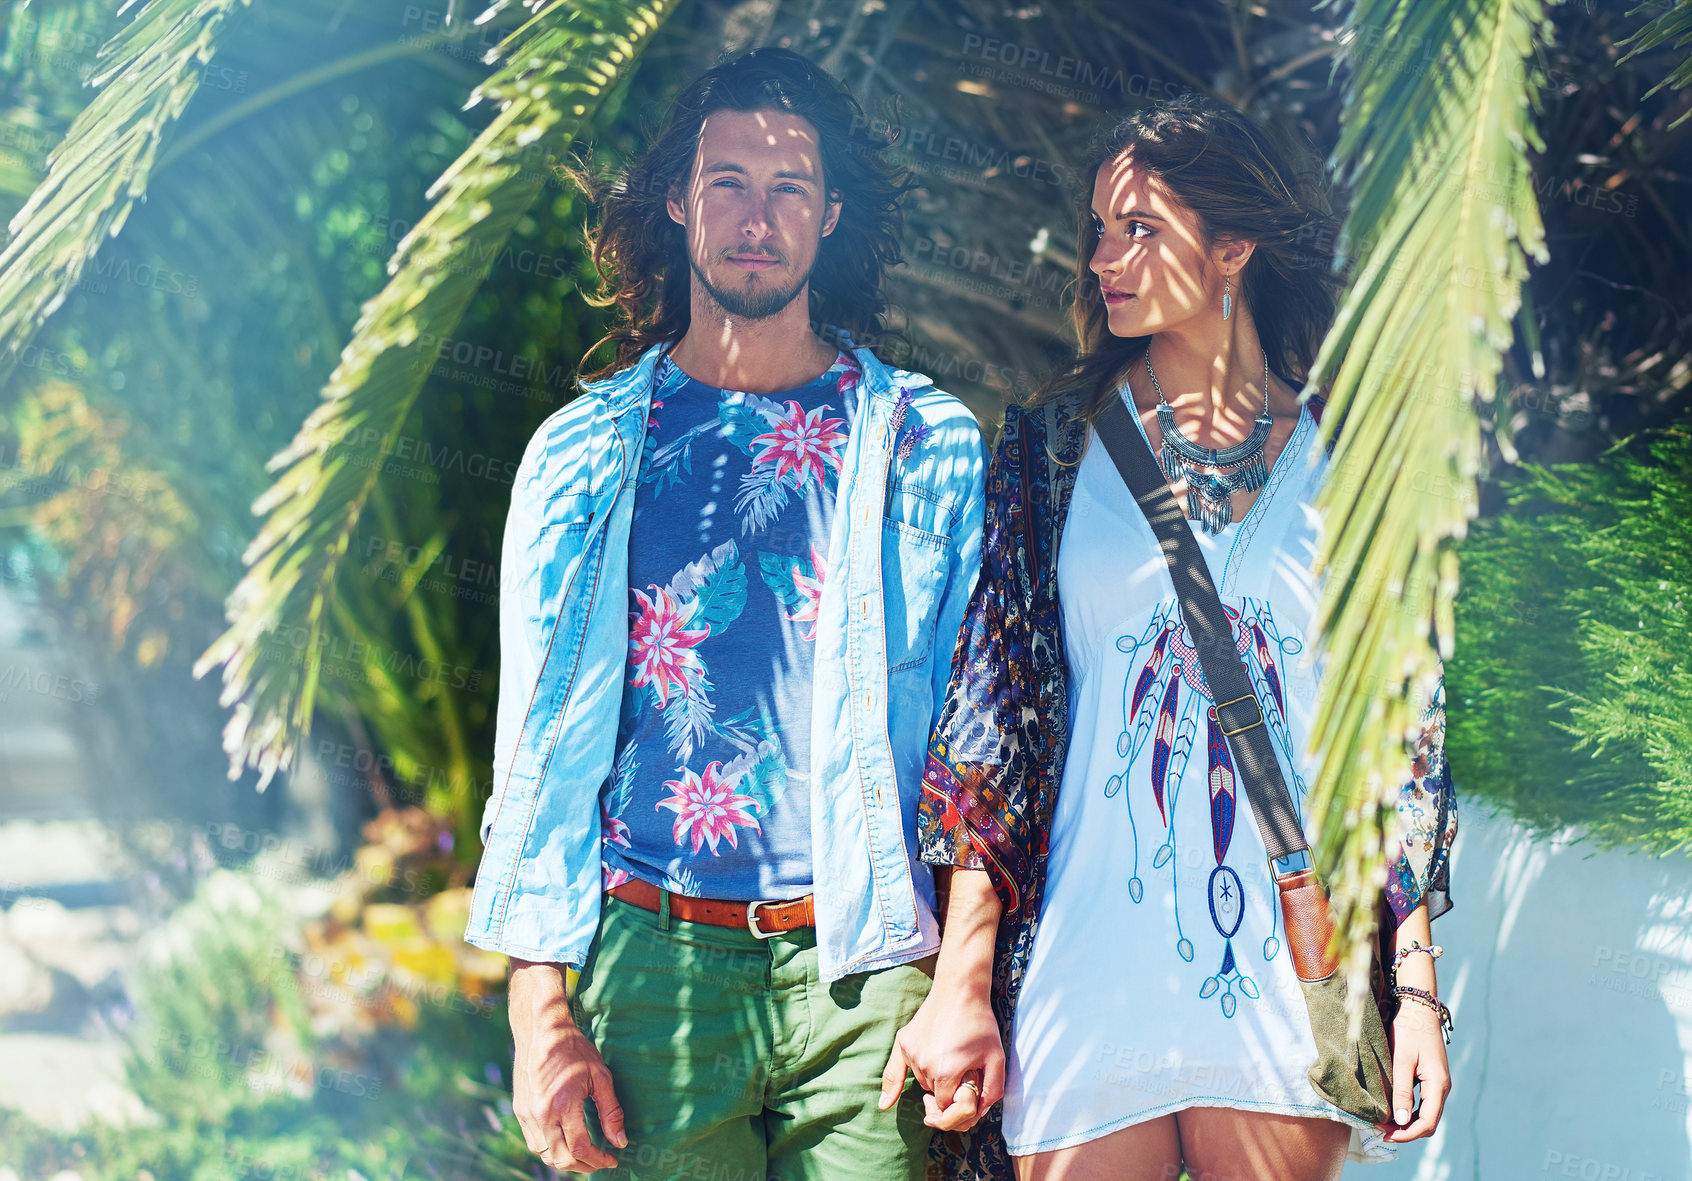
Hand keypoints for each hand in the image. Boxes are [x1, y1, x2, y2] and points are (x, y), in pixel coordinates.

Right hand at [509, 965, 626, 1173]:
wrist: (543, 1030)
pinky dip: (550, 1149)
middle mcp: (541, 1114)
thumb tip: (620, 1142)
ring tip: (585, 1155)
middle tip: (600, 1162)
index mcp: (563, 1104)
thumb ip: (611, 1112)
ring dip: (565, 1160)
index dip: (598, 1160)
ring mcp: (527, 1113)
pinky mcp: (520, 1110)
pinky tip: (565, 1142)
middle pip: (560, 1158)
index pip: (580, 1148)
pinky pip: (534, 1141)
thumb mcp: (601, 1076)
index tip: (612, 1160)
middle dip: (583, 1166)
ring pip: (544, 1154)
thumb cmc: (575, 1049)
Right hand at [878, 978, 1004, 1133]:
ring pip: (923, 1082)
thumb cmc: (980, 1024)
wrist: (960, 990)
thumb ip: (992, 1091)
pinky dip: (894, 1084)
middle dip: (948, 1088)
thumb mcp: (997, 1059)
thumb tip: (977, 1114)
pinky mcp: (903, 1042)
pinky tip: (885, 1103)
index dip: (959, 1097)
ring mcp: (911, 1053)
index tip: (969, 1082)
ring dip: (935, 1077)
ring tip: (950, 1053)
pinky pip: (897, 1070)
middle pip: (934, 1095)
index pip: (947, 1106)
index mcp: (947, 1074)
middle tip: (963, 1064)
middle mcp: (924, 1066)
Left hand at [1376, 1000, 1449, 1141]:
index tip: (1384, 1134)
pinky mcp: (1430, 1079)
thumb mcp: (1402, 1060)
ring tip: (1383, 1122)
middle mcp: (1441, 1088)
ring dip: (1406, 1122)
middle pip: (1428, 1122)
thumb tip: (1401, 1121)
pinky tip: (1392, 1109)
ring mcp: (1437, 1084)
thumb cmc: (1409, 1031)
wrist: (1418, 1009)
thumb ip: (1402, 1091)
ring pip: (1425, 1114)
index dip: (1407, 1134)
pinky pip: (1423, 1103)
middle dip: (1405, 1131)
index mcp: (1438, 1085)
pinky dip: (1409, 1111)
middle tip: (1379, 1129)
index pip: (1427, 1123)